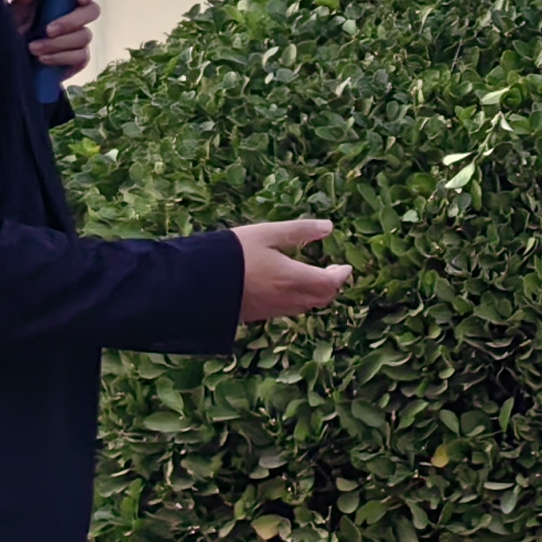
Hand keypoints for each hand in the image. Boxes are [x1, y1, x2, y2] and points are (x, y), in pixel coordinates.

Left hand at [12, 0, 98, 75]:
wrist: (10, 60)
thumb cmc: (14, 32)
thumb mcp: (14, 13)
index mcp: (64, 1)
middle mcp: (77, 18)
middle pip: (92, 11)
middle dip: (71, 21)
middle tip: (48, 30)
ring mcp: (80, 38)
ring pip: (85, 36)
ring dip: (58, 43)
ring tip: (33, 48)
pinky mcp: (79, 58)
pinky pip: (81, 56)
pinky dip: (61, 58)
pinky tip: (43, 59)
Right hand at [235, 220, 351, 323]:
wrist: (195, 284)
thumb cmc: (233, 253)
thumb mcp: (267, 233)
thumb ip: (299, 230)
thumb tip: (329, 227)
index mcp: (294, 278)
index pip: (330, 283)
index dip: (341, 276)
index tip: (346, 266)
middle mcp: (287, 298)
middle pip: (322, 298)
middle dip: (332, 286)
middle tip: (334, 271)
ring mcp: (272, 310)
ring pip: (306, 306)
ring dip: (316, 293)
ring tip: (314, 277)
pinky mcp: (258, 315)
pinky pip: (288, 309)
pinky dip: (299, 299)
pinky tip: (289, 286)